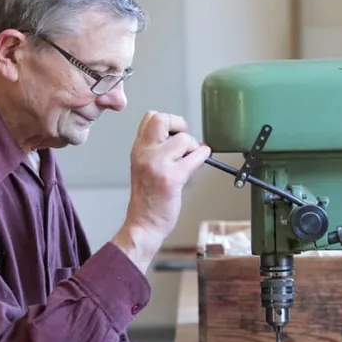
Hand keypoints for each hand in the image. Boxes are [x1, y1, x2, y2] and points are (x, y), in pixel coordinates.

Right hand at [112, 112, 209, 269]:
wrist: (144, 224)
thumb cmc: (147, 199)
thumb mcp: (143, 167)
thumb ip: (155, 150)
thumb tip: (179, 137)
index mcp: (138, 150)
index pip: (151, 117)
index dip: (168, 120)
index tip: (175, 133)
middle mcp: (145, 154)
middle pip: (162, 119)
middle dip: (180, 124)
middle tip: (184, 141)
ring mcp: (157, 165)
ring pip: (184, 139)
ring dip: (193, 148)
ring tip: (189, 161)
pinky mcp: (172, 178)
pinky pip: (195, 157)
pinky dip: (202, 157)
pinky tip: (198, 164)